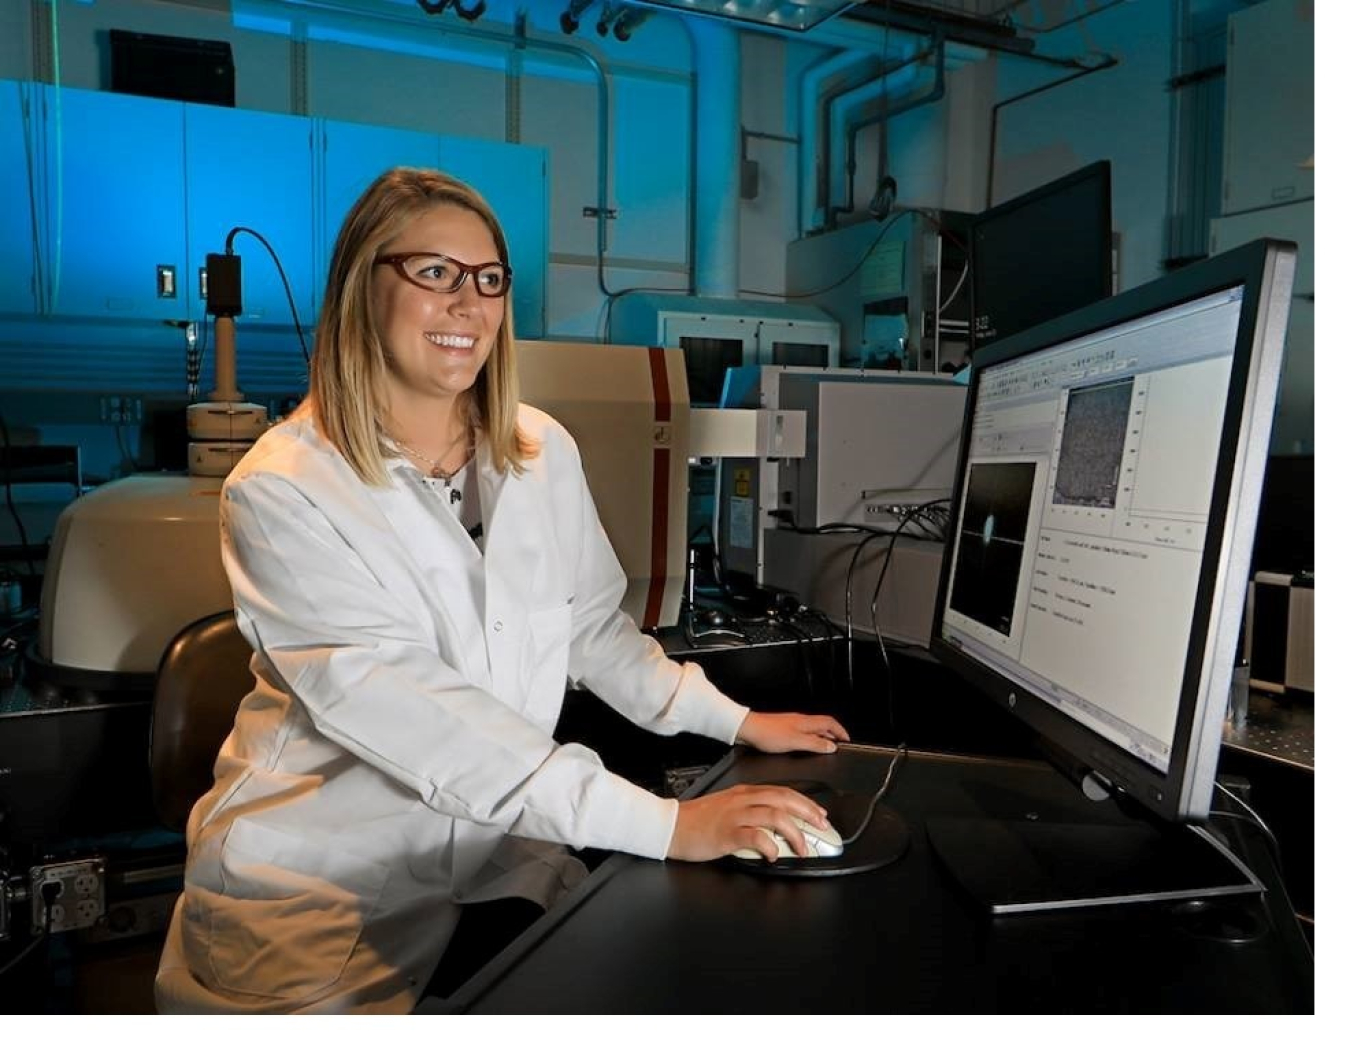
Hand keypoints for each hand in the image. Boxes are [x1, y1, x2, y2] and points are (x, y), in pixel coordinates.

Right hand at [668, 783, 829, 861]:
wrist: (671, 826)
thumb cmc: (697, 821)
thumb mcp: (727, 807)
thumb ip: (749, 810)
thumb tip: (773, 824)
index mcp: (744, 793)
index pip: (782, 791)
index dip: (805, 802)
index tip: (818, 814)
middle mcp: (742, 800)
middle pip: (784, 799)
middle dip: (808, 813)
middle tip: (821, 827)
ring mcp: (735, 815)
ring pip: (775, 816)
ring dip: (794, 833)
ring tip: (802, 848)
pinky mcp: (727, 833)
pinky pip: (755, 836)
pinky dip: (769, 846)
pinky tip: (773, 855)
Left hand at [735, 711, 849, 754]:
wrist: (747, 729)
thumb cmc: (767, 733)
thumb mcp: (795, 742)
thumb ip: (815, 744)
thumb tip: (831, 746)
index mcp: (806, 722)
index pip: (830, 722)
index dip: (841, 731)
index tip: (847, 740)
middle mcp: (800, 721)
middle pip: (823, 725)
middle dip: (833, 734)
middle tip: (839, 745)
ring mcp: (791, 724)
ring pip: (812, 729)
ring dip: (821, 737)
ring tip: (824, 748)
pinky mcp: (782, 730)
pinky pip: (802, 734)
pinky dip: (809, 740)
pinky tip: (804, 748)